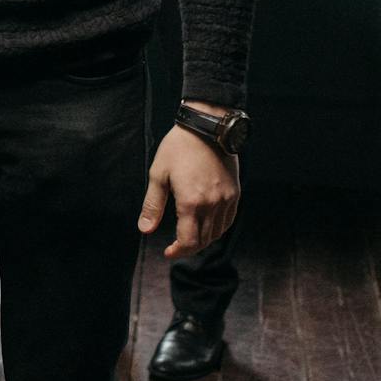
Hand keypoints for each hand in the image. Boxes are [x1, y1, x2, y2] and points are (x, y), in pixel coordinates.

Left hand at [139, 116, 238, 258]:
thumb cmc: (178, 148)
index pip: (188, 241)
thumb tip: (145, 229)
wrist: (207, 128)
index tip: (168, 252)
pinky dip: (217, 229)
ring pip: (217, 233)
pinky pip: (228, 221)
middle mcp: (212, 204)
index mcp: (191, 202)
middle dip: (189, 247)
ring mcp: (226, 200)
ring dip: (203, 240)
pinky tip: (207, 226)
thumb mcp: (158, 174)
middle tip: (176, 246)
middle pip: (204, 241)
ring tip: (190, 238)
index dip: (178, 251)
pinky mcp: (235, 193)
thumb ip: (152, 205)